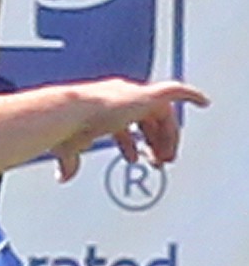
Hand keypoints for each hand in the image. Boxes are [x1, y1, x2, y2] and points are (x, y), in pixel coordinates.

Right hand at [52, 78, 209, 182]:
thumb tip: (63, 175)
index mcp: (101, 104)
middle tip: (160, 161)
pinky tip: (203, 101)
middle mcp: (119, 96)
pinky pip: (176, 91)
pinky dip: (190, 94)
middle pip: (145, 118)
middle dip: (154, 140)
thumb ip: (70, 161)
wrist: (72, 111)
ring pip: (161, 114)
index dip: (129, 142)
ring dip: (168, 136)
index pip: (122, 123)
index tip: (135, 158)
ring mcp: (134, 94)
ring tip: (169, 158)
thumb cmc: (67, 125)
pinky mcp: (148, 95)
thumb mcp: (70, 145)